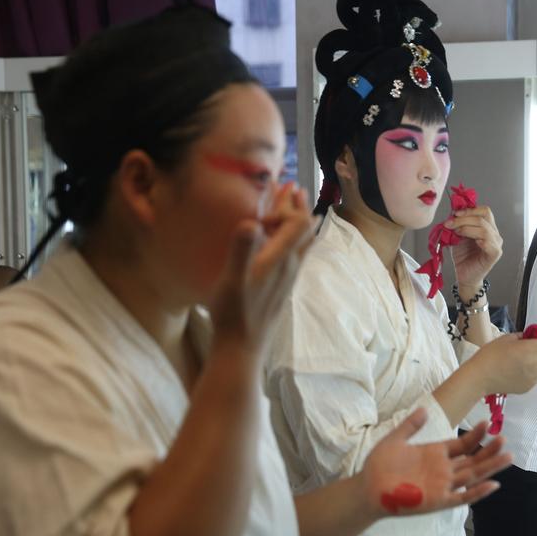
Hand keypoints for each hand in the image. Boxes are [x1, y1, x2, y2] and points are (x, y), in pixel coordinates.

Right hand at [210, 182, 315, 346]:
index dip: (287, 207)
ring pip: (303, 243)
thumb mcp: (231, 280)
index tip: (268, 205)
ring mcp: (289, 278)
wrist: (242, 348)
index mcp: (281, 260)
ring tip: (300, 206)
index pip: (298, 223)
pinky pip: (298, 255)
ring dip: (300, 221)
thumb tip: (251, 222)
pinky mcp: (284, 287)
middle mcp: (291, 266)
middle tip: (296, 187)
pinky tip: (290, 243)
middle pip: (305, 230)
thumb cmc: (234, 313)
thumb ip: (241, 250)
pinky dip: (295, 239)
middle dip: (299, 207)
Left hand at [359, 408, 511, 518]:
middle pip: (472, 460)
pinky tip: (492, 484)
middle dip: (489, 450)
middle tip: (504, 439)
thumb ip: (410, 425)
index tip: (487, 423)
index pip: (462, 444)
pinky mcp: (438, 501)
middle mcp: (443, 469)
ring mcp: (442, 485)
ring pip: (472, 476)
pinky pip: (462, 497)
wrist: (368, 487)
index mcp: (435, 453)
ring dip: (489, 467)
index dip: (475, 435)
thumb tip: (424, 409)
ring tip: (507, 456)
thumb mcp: (395, 439)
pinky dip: (477, 492)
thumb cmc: (380, 465)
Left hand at [446, 206, 502, 289]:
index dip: (469, 210)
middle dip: (463, 218)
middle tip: (449, 223)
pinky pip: (488, 242)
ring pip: (484, 228)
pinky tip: (468, 240)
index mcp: (487, 227)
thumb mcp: (458, 236)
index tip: (454, 213)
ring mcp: (496, 243)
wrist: (464, 275)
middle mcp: (494, 233)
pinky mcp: (495, 254)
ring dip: (466, 228)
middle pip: (483, 217)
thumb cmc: (463, 256)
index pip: (483, 211)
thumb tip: (453, 213)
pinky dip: (477, 238)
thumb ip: (458, 224)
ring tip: (455, 232)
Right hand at [468, 331, 536, 395]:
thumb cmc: (490, 355)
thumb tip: (532, 338)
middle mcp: (536, 365)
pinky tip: (518, 370)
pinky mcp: (529, 387)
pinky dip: (533, 372)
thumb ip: (523, 337)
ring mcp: (533, 378)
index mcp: (530, 350)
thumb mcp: (506, 339)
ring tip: (527, 361)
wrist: (480, 378)